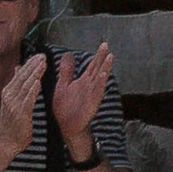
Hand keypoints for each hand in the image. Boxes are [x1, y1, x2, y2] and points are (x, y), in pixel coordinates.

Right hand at [0, 52, 44, 158]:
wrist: (5, 142)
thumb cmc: (11, 122)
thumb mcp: (11, 100)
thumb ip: (16, 84)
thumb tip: (18, 67)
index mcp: (8, 91)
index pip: (20, 74)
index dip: (30, 64)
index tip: (39, 55)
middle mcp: (10, 96)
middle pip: (23, 77)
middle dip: (33, 65)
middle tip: (43, 55)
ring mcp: (14, 104)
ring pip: (26, 86)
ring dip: (35, 74)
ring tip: (43, 64)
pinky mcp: (20, 114)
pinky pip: (27, 100)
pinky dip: (32, 90)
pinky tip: (38, 82)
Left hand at [51, 41, 113, 157]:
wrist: (67, 127)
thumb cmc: (66, 108)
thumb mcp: (63, 86)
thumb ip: (67, 72)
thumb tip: (68, 55)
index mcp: (83, 82)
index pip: (92, 66)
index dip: (98, 55)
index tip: (103, 44)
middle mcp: (89, 87)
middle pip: (97, 69)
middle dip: (102, 57)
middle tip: (106, 45)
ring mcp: (91, 95)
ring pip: (99, 79)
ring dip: (105, 69)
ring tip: (109, 57)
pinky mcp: (91, 104)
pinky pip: (97, 93)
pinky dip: (100, 84)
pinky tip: (102, 76)